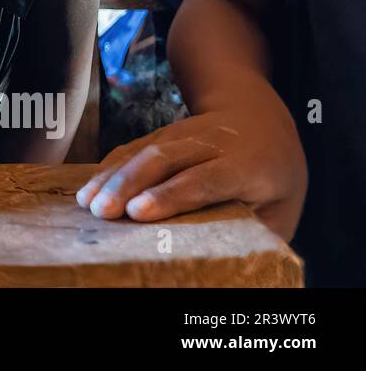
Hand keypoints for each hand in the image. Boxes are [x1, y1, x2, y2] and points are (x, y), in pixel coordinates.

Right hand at [76, 105, 307, 239]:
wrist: (257, 114)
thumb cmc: (273, 173)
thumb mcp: (282, 204)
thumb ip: (255, 226)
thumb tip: (227, 255)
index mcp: (247, 164)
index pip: (204, 179)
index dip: (170, 195)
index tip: (139, 211)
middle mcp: (211, 143)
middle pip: (164, 160)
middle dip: (128, 185)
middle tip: (104, 213)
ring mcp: (182, 133)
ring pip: (142, 151)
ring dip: (112, 176)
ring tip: (87, 203)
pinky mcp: (161, 133)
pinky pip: (131, 148)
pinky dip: (108, 168)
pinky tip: (90, 187)